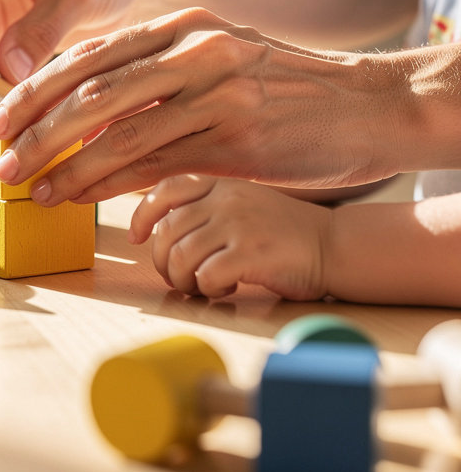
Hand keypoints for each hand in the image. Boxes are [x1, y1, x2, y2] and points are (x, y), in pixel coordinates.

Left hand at [0, 6, 406, 202]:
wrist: (372, 106)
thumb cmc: (287, 89)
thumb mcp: (221, 58)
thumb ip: (159, 73)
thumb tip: (89, 107)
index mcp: (183, 25)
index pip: (89, 54)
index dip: (37, 87)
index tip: (0, 116)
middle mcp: (194, 49)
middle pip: (91, 89)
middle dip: (34, 126)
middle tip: (0, 156)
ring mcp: (215, 91)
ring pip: (115, 129)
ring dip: (62, 163)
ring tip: (27, 185)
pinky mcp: (234, 137)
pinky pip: (152, 162)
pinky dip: (104, 181)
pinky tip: (75, 196)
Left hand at [128, 174, 332, 299]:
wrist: (335, 246)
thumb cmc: (282, 232)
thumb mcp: (242, 204)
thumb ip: (205, 208)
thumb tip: (158, 233)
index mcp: (220, 183)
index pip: (166, 188)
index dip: (143, 215)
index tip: (136, 237)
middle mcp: (226, 198)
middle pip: (167, 231)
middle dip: (162, 261)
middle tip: (177, 277)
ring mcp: (239, 224)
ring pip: (180, 255)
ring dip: (182, 279)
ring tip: (200, 286)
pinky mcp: (252, 253)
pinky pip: (206, 275)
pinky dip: (207, 289)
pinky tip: (225, 288)